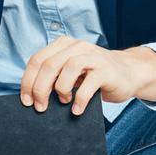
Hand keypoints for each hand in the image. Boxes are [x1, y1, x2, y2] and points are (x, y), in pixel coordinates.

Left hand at [20, 37, 155, 115]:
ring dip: (60, 90)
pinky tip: (77, 109)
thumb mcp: (72, 72)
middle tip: (40, 107)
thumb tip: (32, 96)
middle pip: (49, 65)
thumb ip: (55, 75)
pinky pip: (89, 84)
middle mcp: (77, 47)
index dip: (28, 82)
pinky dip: (80, 99)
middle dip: (40, 89)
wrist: (129, 73)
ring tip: (62, 102)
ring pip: (67, 69)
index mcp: (64, 45)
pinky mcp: (106, 70)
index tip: (26, 100)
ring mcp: (93, 56)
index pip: (37, 60)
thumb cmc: (96, 76)